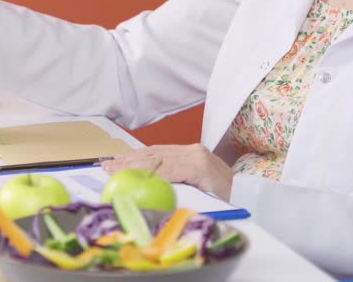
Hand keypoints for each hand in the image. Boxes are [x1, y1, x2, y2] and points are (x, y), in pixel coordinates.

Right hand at [102, 144, 234, 200]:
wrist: (246, 190)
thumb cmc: (227, 201)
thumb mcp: (204, 203)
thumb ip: (179, 196)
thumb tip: (151, 198)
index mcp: (198, 166)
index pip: (160, 167)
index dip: (136, 171)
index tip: (116, 174)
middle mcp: (194, 153)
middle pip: (155, 156)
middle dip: (128, 162)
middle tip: (106, 167)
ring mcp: (193, 149)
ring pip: (157, 151)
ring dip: (132, 156)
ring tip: (112, 161)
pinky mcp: (192, 149)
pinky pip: (163, 150)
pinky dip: (144, 153)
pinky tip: (130, 157)